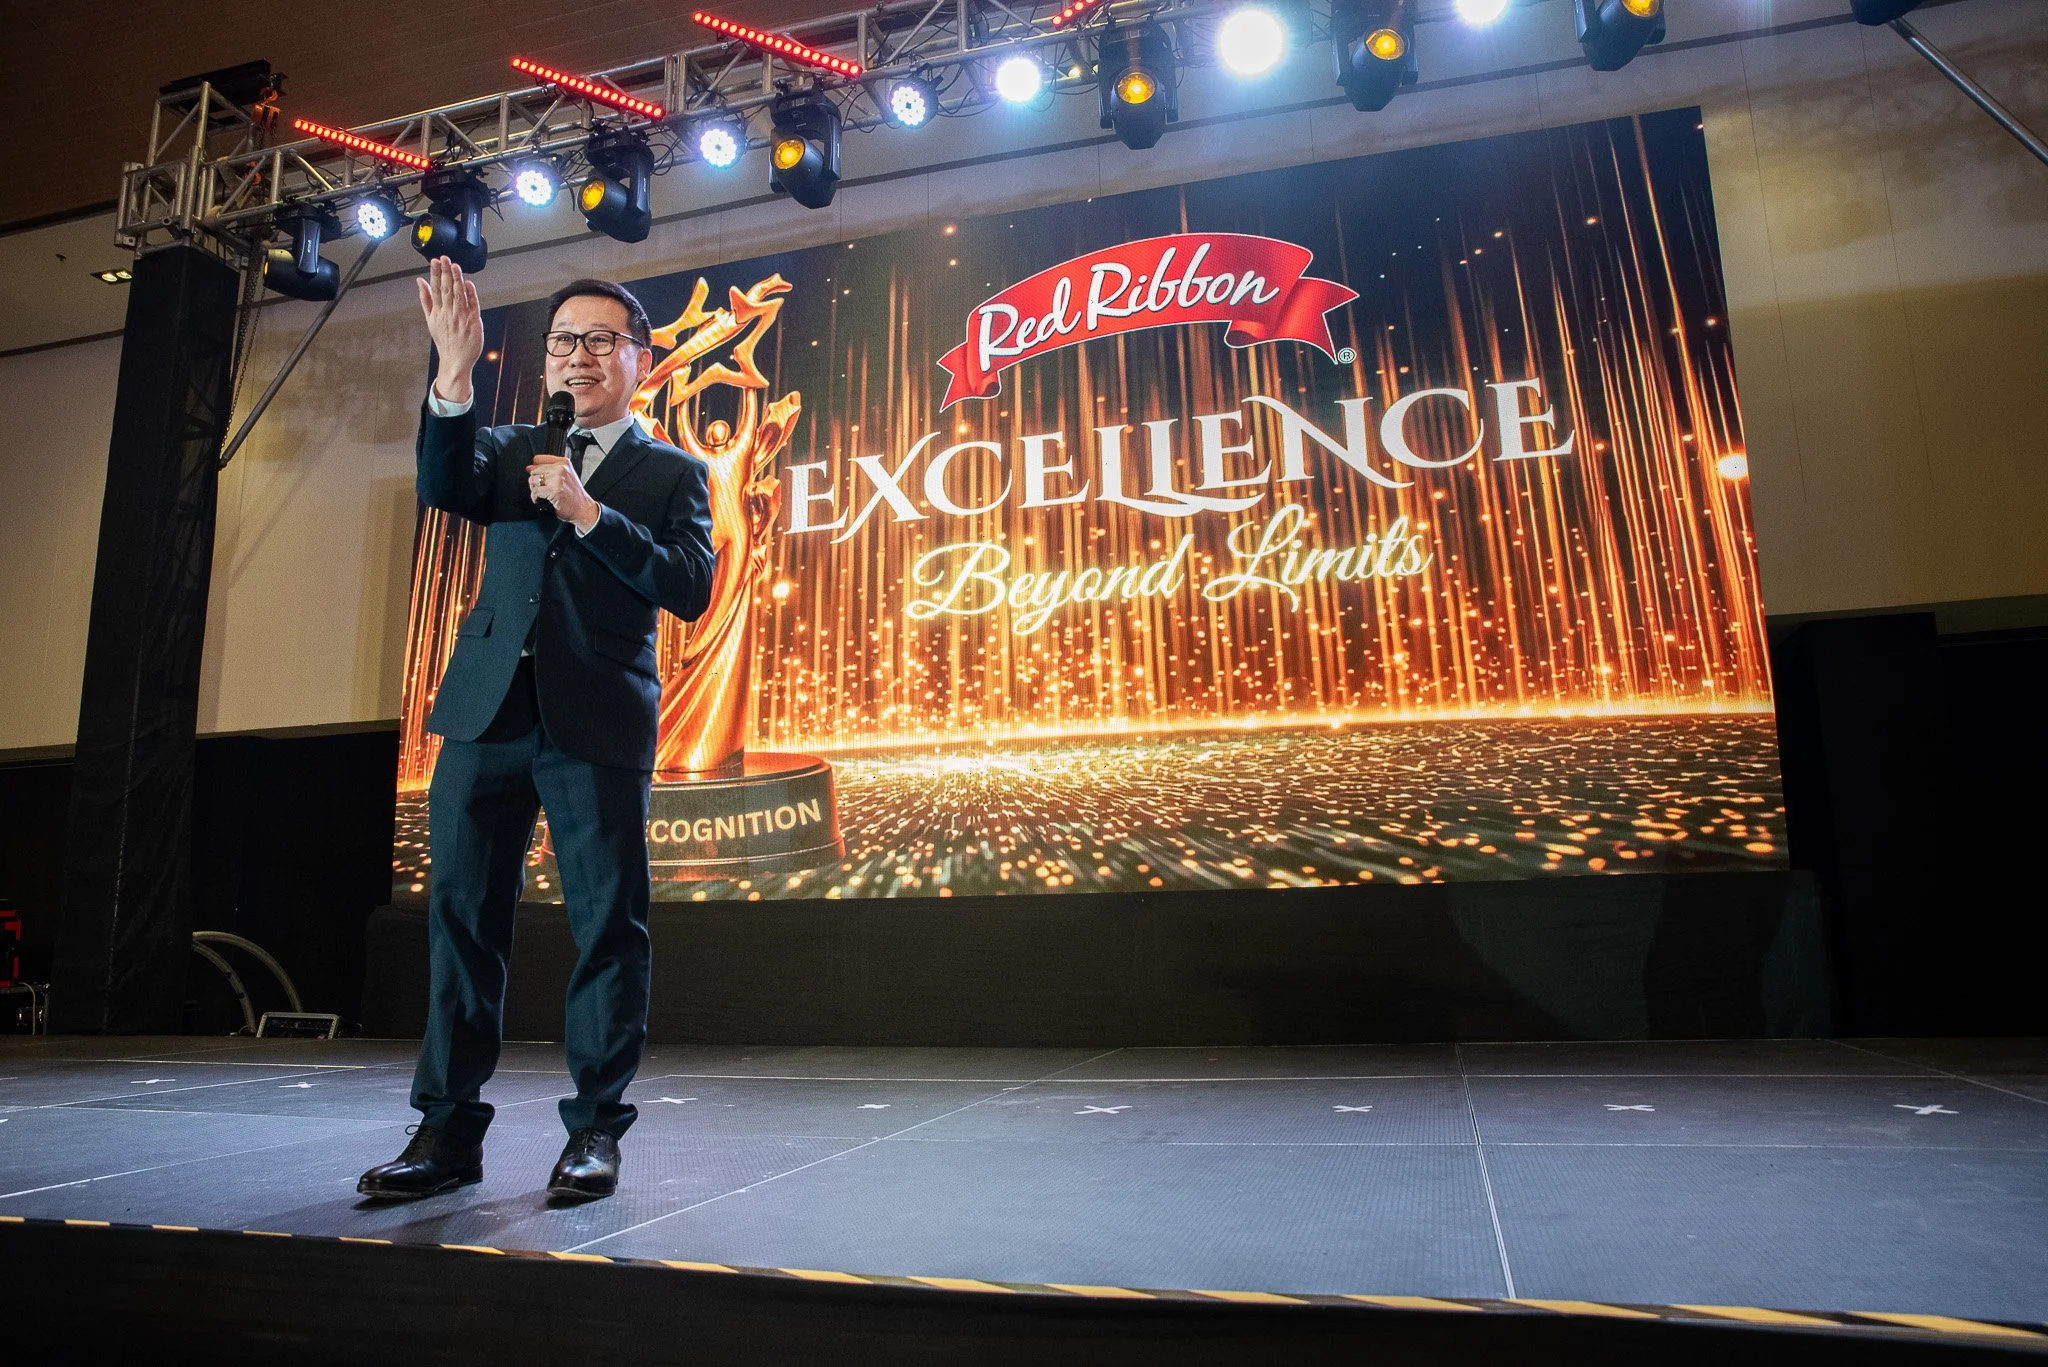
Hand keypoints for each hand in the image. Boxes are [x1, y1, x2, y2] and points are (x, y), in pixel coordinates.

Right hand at [417, 257, 482, 404]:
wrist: (455, 360)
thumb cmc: (444, 340)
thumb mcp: (430, 319)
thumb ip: (425, 299)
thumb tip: (419, 281)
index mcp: (437, 312)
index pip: (435, 288)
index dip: (435, 273)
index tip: (434, 261)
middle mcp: (448, 313)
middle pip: (446, 289)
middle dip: (445, 272)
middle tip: (444, 258)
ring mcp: (461, 318)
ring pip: (458, 295)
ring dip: (457, 279)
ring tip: (455, 266)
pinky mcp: (473, 322)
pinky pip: (472, 305)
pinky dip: (471, 294)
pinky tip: (469, 283)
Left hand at [528, 454, 599, 531]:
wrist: (583, 508)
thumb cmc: (574, 495)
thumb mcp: (565, 476)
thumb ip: (547, 469)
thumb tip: (528, 468)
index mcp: (564, 462)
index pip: (538, 459)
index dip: (535, 469)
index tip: (538, 476)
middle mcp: (561, 468)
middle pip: (534, 471)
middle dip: (535, 482)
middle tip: (542, 489)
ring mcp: (558, 479)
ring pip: (533, 481)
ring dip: (534, 490)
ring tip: (542, 494)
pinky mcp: (554, 490)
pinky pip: (535, 492)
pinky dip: (536, 498)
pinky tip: (542, 500)